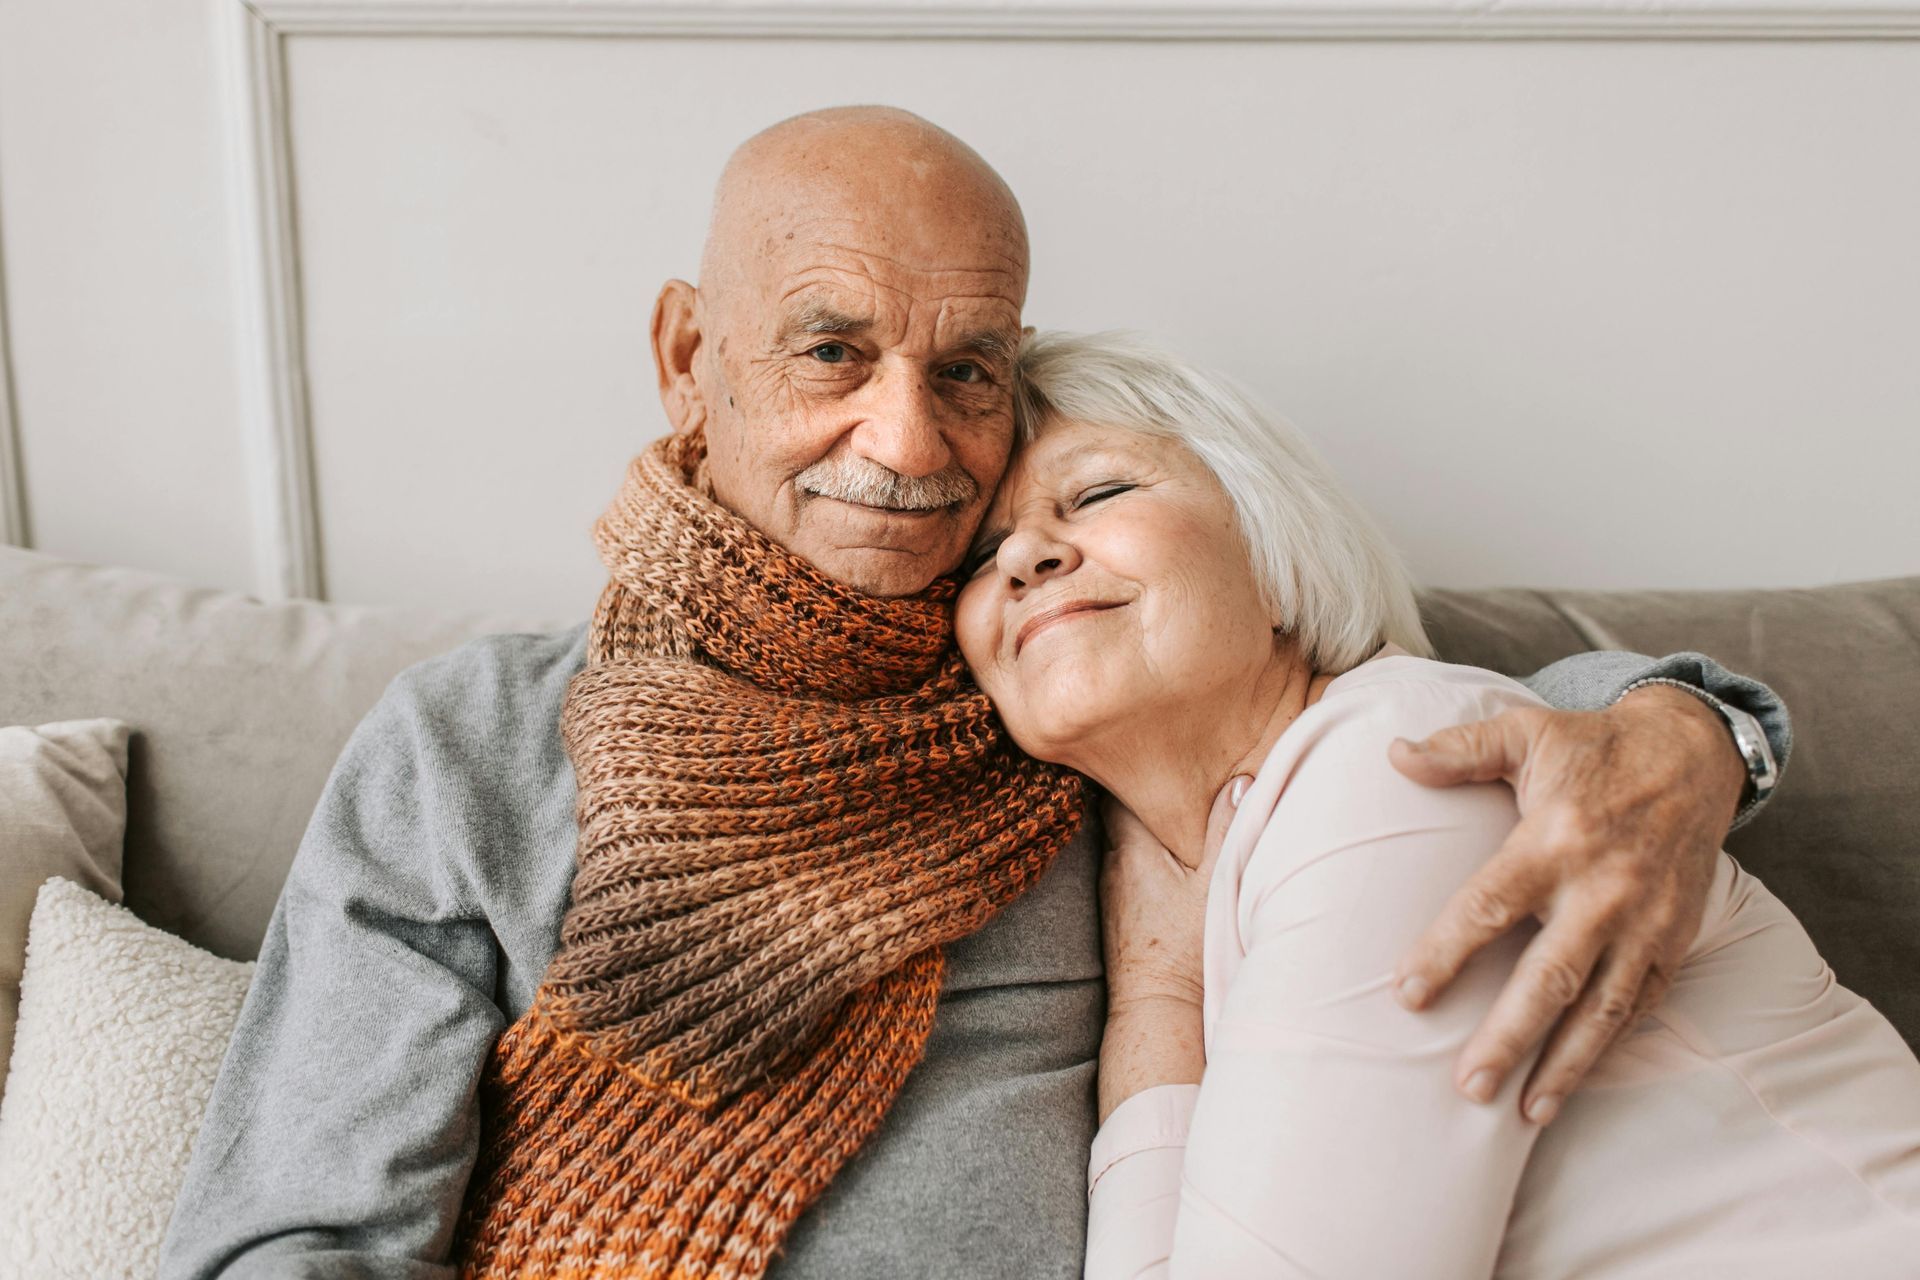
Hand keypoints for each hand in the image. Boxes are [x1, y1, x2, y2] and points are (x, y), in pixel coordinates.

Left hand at [1095, 778, 1245, 1122]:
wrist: (1158, 1012)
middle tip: (1163, 754)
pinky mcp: (1120, 909)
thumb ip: (1232, 830)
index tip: (1153, 730)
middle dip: (1137, 779)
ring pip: (1125, 833)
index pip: (1119, 780)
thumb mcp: (1220, 885)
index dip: (1133, 752)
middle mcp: (1116, 859)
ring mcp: (1115, 885)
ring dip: (1143, 814)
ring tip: (1167, 793)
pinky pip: (1130, 860)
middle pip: (1120, 802)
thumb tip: (1243, 778)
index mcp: (1134, 844)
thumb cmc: (1187, 950)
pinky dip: (1145, 846)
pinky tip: (1165, 848)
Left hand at [1385, 685, 1744, 1125]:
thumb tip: (1393, 753)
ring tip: (1524, 1112)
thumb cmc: (1595, 748)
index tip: (1407, 995)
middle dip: (1509, 1037)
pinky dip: (1608, 1048)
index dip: (1446, 952)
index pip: (1490, 905)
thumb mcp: (1526, 732)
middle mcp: (1604, 887)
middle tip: (1467, 1085)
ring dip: (1564, 1064)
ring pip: (1601, 1007)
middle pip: (1549, 975)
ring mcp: (1645, 921)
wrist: (1695, 755)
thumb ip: (1460, 750)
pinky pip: (1640, 1006)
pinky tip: (1573, 1083)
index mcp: (1556, 838)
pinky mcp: (1675, 940)